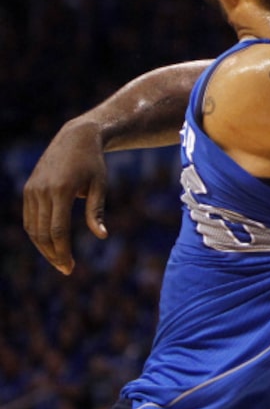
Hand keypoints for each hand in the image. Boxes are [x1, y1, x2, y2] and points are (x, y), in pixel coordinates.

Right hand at [22, 120, 108, 273]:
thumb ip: (96, 212)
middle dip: (53, 254)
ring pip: (32, 228)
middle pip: (42, 233)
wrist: (75, 138)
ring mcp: (32, 190)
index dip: (62, 252)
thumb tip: (102, 236)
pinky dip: (37, 234)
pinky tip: (49, 244)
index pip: (57, 230)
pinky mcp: (29, 189)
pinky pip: (29, 218)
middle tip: (66, 269)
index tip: (70, 267)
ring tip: (59, 260)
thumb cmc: (93, 164)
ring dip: (43, 247)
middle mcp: (42, 191)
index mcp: (61, 190)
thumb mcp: (100, 186)